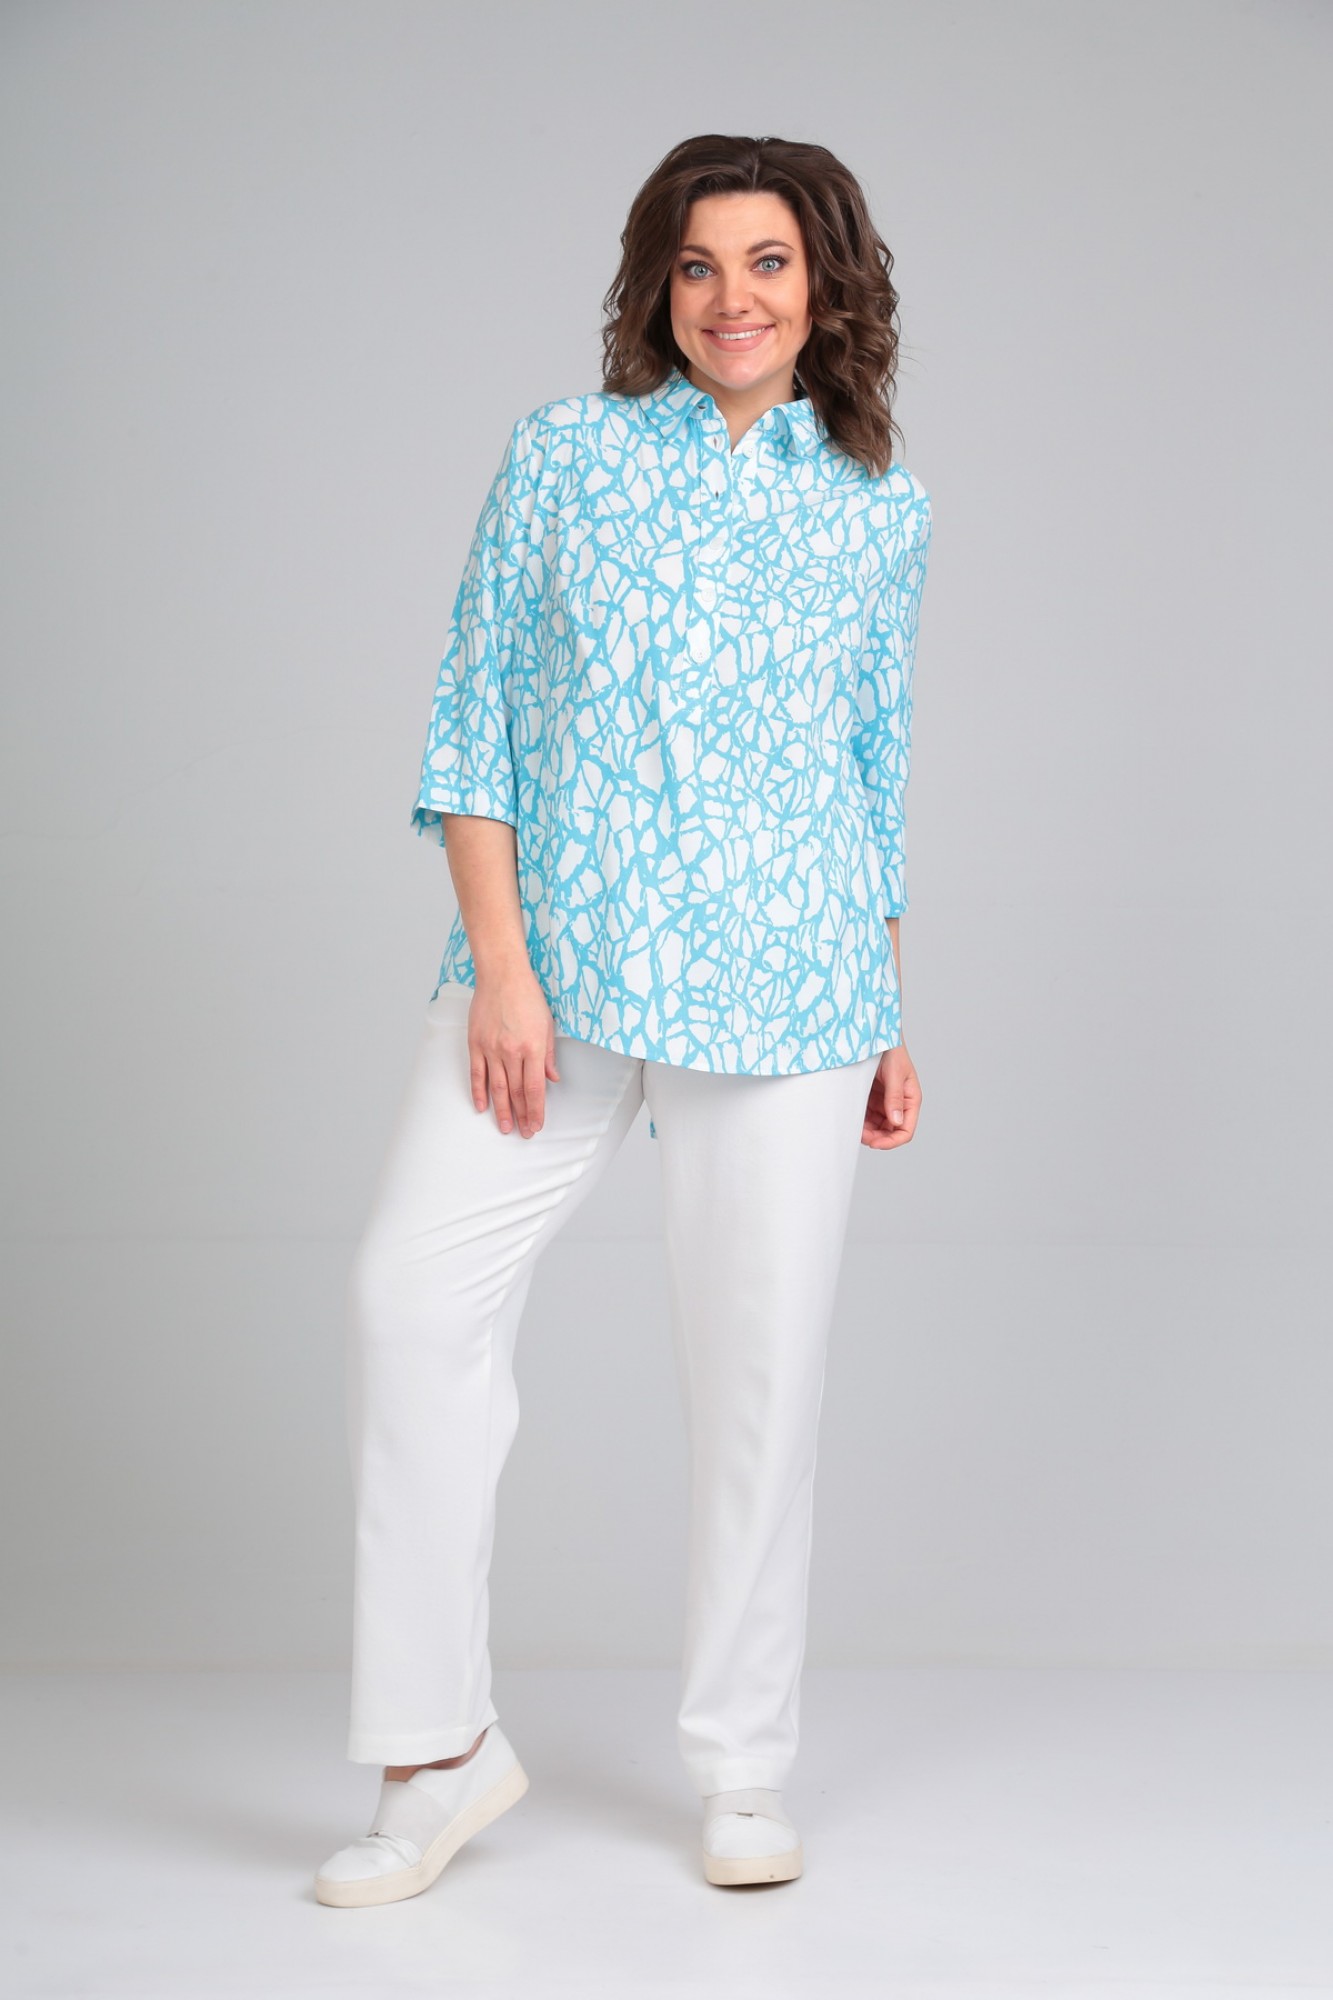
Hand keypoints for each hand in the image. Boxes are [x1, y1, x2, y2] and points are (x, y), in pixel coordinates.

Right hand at [468, 970, 560, 1136]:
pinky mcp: (476, 1044)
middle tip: (523, 1133)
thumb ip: (550, 1054)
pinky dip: (478, 1093)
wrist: (502, 975)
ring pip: (497, 1088)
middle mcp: (512, 1051)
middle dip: (522, 1116)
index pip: (535, 1089)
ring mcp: (491, 1049)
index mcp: (533, 1047)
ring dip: (501, 1111)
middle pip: (516, 1092)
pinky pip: (477, 1074)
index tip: (536, 1125)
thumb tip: (552, 1079)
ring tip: (505, 1127)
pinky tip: (481, 1107)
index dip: (536, 1111)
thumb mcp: (548, 1024)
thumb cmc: (527, 996)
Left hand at [863, 1042, 920, 1149]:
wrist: (875, 1034)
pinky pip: (867, 1116)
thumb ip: (895, 1098)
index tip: (875, 1143)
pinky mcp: (872, 1098)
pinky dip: (860, 1120)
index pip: (905, 1130)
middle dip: (877, 1137)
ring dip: (867, 1131)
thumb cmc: (891, 1049)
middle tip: (860, 1135)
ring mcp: (885, 1102)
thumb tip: (896, 1121)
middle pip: (890, 1132)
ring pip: (877, 1127)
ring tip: (854, 1127)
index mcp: (910, 1099)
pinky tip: (852, 1119)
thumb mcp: (894, 1074)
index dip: (892, 1141)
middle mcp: (899, 1104)